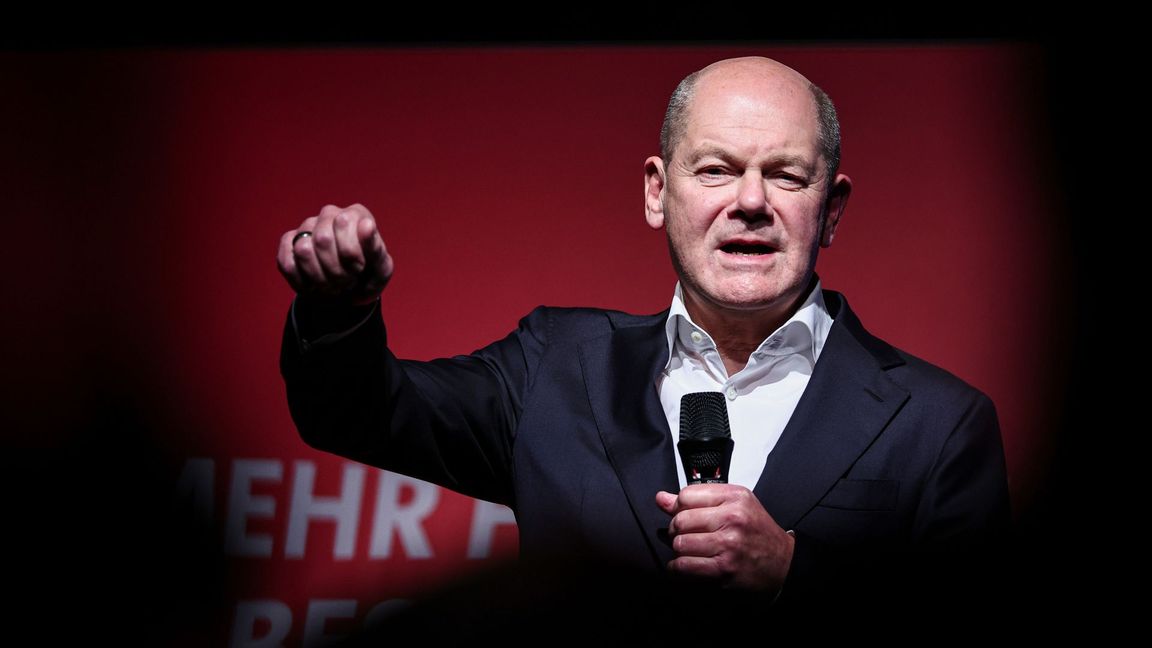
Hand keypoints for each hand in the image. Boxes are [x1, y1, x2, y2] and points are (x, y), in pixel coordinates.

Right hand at [277, 204, 393, 305]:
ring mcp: (307, 226)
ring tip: (332, 284)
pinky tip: (314, 285)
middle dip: (336, 270)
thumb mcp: (381, 269)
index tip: (360, 269)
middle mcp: (329, 214)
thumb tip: (366, 224)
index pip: (344, 224)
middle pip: (322, 239)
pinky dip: (301, 281)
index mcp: (356, 214)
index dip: (352, 256)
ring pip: (303, 250)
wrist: (350, 293)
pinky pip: (287, 261)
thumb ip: (376, 248)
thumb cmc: (368, 277)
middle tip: (346, 281)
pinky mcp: (289, 242)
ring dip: (319, 278)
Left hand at [656, 485, 793, 591]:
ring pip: (680, 543)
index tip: (681, 514)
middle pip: (680, 520)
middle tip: (682, 534)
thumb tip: (661, 498)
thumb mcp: (734, 504)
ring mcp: (729, 544)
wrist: (783, 562)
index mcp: (735, 497)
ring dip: (678, 549)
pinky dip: (677, 567)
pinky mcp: (724, 568)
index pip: (686, 495)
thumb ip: (697, 499)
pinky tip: (682, 565)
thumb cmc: (756, 531)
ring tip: (687, 549)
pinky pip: (685, 566)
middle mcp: (733, 517)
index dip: (677, 506)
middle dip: (675, 529)